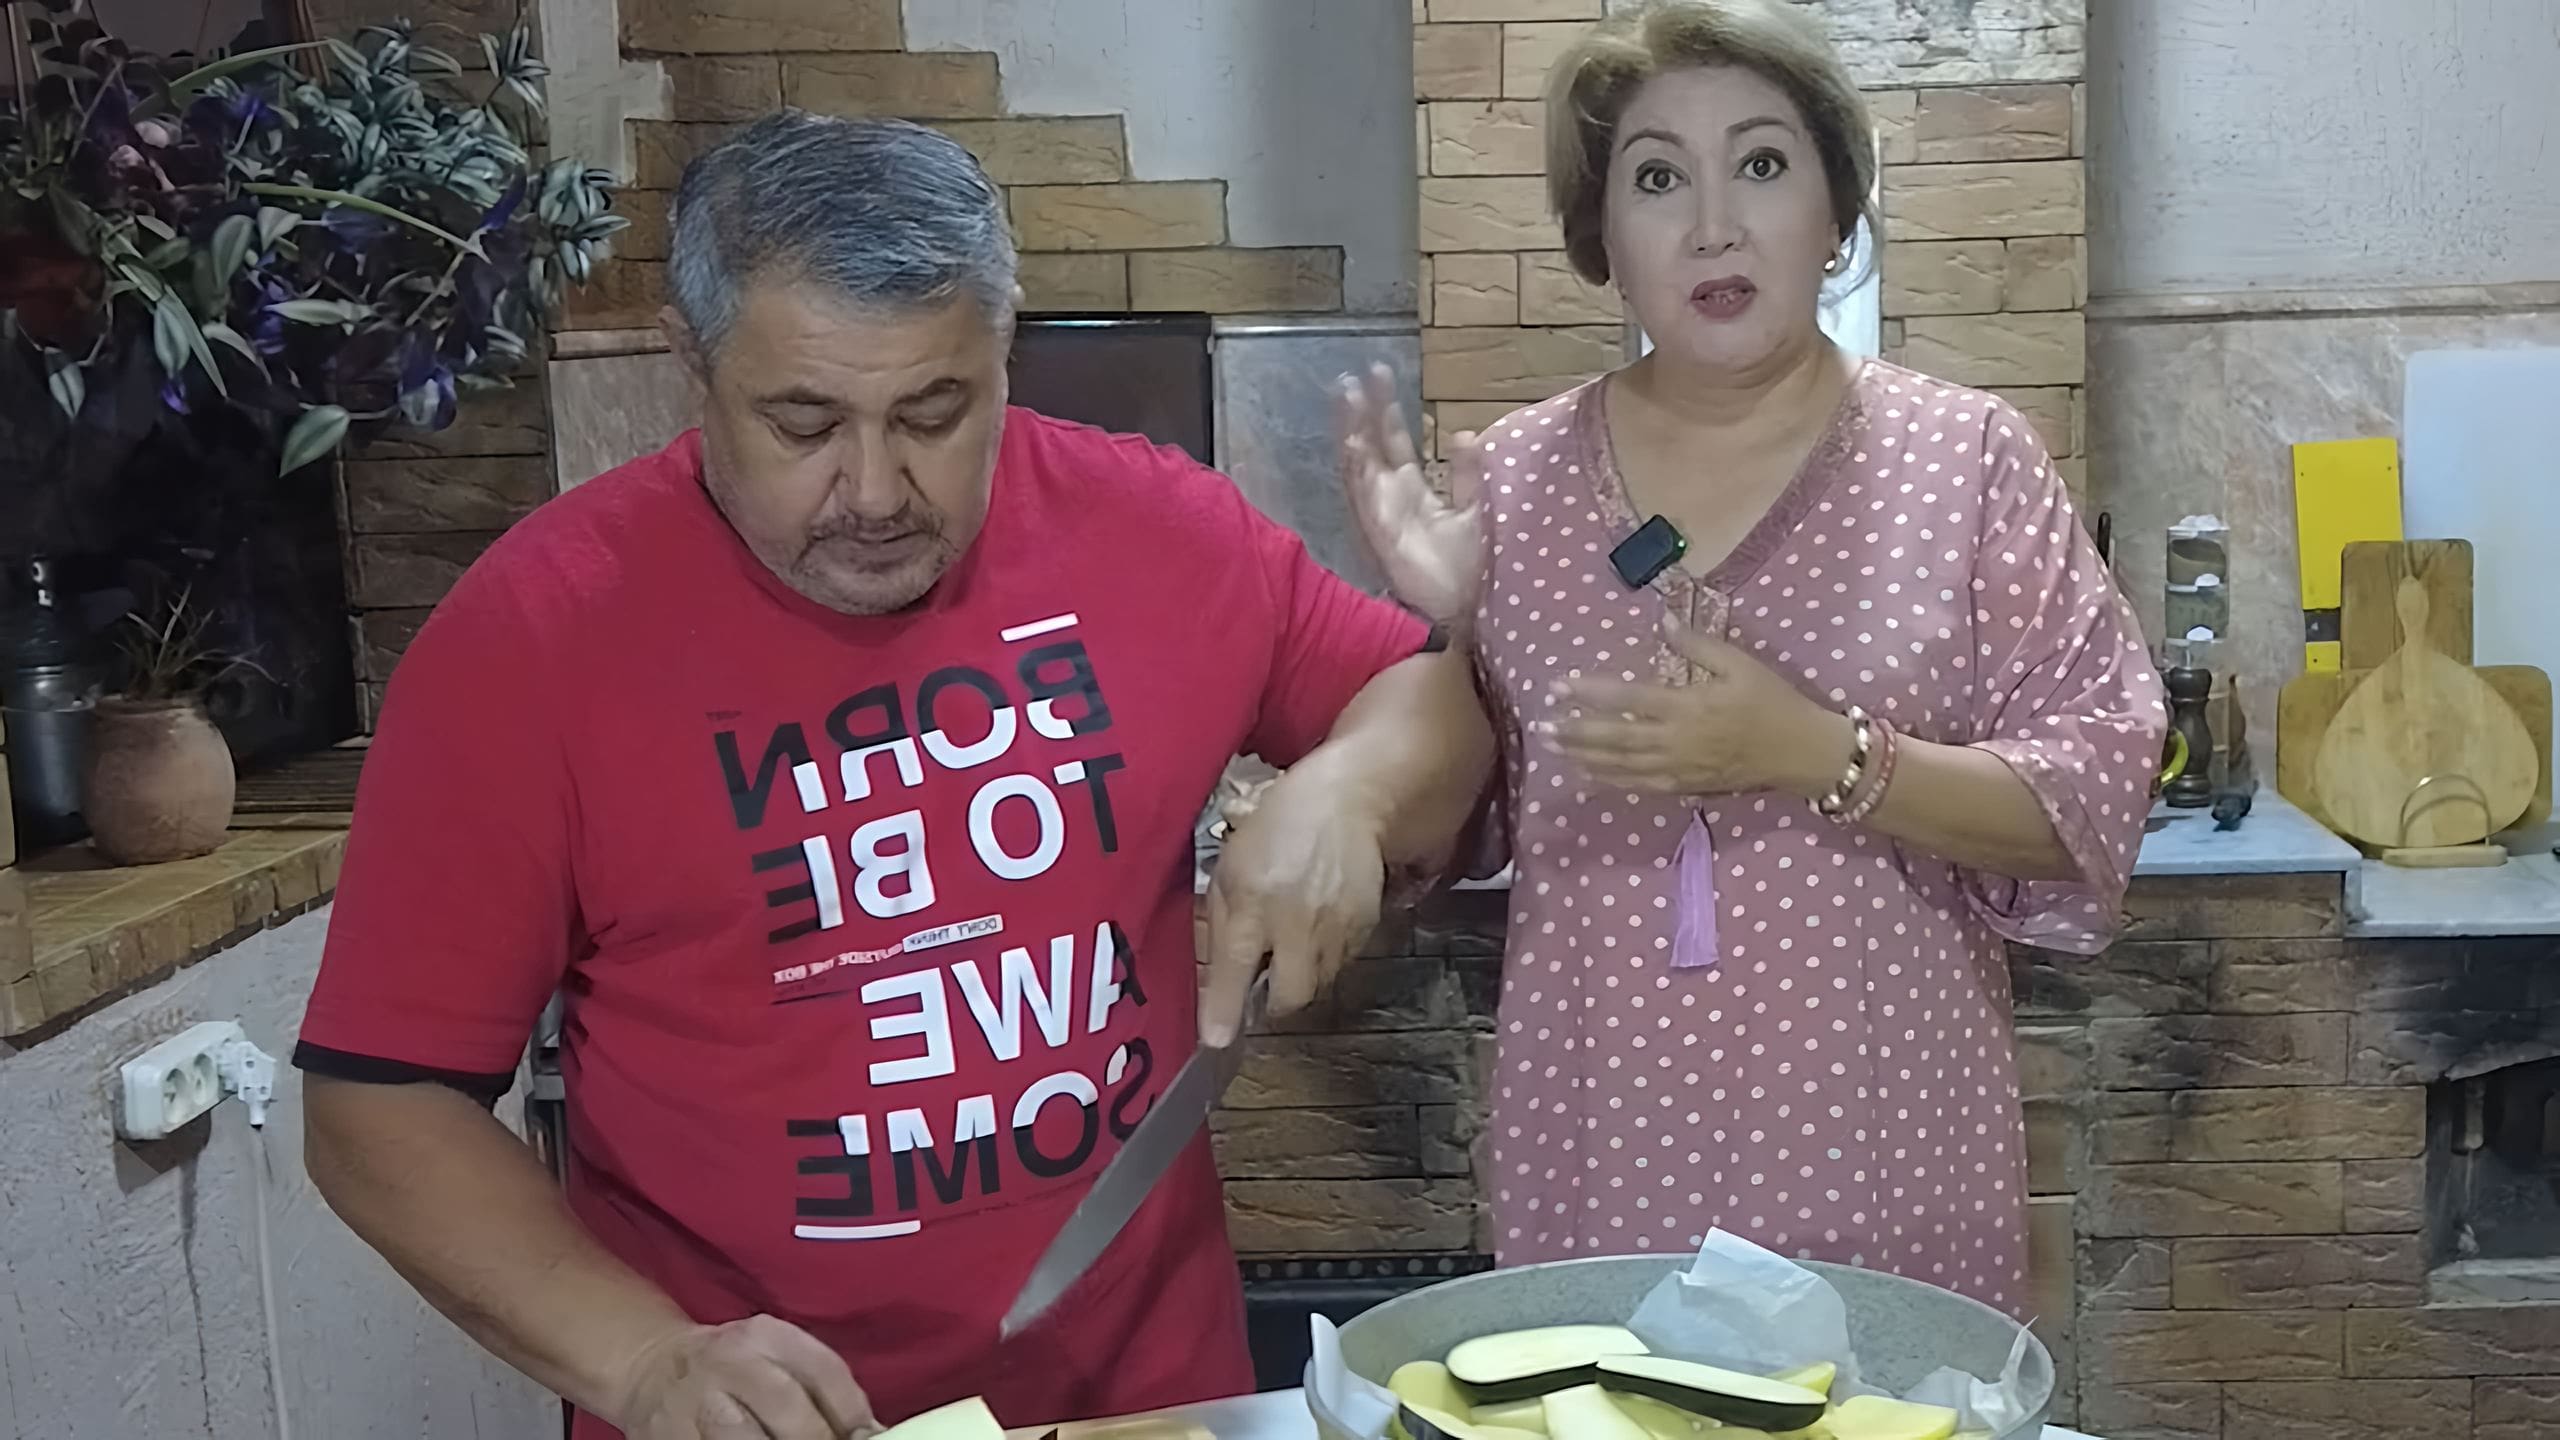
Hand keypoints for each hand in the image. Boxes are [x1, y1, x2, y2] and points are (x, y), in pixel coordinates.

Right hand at [613, 1316, 876, 1439]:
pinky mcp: (668, 1434)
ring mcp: (694, 1401)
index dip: (851, 1413)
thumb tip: (871, 1433)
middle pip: (785, 1405)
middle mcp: (729, 1362)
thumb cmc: (735, 1369)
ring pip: (743, 1437)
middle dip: (816, 1437)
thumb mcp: (779, 1357)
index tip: (866, 1438)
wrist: (653, 1369)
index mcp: (765, 1335)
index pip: (823, 1370)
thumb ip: (827, 1389)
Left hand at [1198, 759, 1387, 1045]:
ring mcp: (1335, 928)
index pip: (1233, 969)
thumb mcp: (1232, 865)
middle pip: (1290, 996)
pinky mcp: (1365, 927)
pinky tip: (1321, 922)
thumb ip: (1221, 918)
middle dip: (1276, 1001)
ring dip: (1302, 974)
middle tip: (1267, 979)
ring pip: (1319, 983)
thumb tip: (1214, 967)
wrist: (1349, 802)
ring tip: (1295, 939)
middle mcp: (1294, 923)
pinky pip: (1342, 961)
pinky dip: (1327, 954)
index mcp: (1252, 904)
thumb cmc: (1277, 828)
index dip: (1223, 1010)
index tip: (1217, 1040)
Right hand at [1338, 362, 1485, 632]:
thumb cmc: (1462, 569)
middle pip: (1372, 445)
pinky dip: (1358, 470)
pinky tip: (1352, 442)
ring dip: (1352, 431)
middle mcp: (1390, 497)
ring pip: (1360, 464)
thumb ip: (1467, 474)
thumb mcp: (1472, 510)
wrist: (1459, 611)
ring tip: (1346, 397)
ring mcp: (1381, 514)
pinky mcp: (1379, 533)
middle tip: (1355, 375)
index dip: (1387, 409)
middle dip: (1364, 410)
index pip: (1395, 441)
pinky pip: (1364, 497)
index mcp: (1412, 490)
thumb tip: (1464, 432)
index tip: (1382, 374)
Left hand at [1548, 619, 1851, 798]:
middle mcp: (1676, 741)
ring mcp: (1679, 769)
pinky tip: (1588, 776)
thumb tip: (1662, 619)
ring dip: (1584, 757)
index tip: (1559, 687)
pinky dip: (1611, 781)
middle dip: (1575, 732)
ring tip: (1554, 749)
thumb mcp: (1740, 663)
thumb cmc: (1772, 702)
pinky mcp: (1686, 787)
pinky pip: (1640, 787)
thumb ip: (1697, 644)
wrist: (1802, 752)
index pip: (1627, 698)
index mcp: (1687, 705)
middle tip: (1542, 726)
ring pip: (1621, 766)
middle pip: (1614, 738)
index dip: (1589, 694)